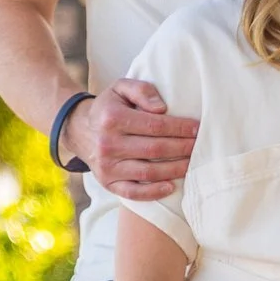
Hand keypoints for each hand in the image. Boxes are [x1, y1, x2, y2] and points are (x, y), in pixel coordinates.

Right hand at [75, 79, 198, 200]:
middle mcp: (108, 144)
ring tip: (192, 163)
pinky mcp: (107, 182)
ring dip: (175, 169)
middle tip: (200, 146)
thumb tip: (161, 108)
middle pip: (155, 149)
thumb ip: (142, 90)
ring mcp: (107, 166)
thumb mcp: (121, 88)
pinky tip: (171, 186)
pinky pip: (132, 192)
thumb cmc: (110, 108)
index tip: (198, 129)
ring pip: (148, 171)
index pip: (155, 125)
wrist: (79, 130)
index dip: (180, 128)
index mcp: (113, 119)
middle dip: (183, 148)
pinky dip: (153, 192)